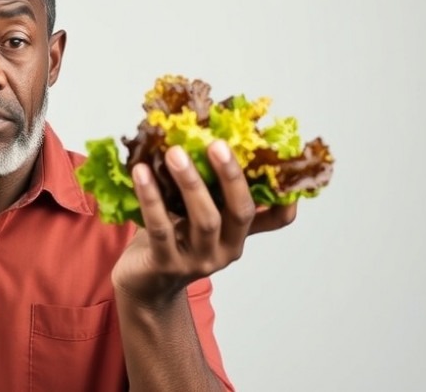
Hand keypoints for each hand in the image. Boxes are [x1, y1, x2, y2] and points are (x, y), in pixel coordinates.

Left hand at [111, 140, 296, 306]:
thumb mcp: (196, 217)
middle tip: (216, 143)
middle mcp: (225, 250)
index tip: (283, 164)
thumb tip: (212, 139)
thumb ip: (208, 191)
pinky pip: (160, 228)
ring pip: (203, 219)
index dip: (284, 197)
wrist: (142, 286)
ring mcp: (198, 261)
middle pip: (238, 212)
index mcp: (237, 235)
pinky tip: (140, 173)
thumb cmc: (171, 242)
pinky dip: (151, 198)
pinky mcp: (166, 265)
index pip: (275, 220)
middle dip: (230, 176)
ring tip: (175, 152)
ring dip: (190, 183)